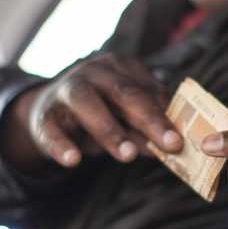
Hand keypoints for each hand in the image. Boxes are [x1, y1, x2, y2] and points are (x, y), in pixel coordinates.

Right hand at [2, 54, 181, 173]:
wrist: (48, 112)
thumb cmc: (100, 110)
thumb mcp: (125, 113)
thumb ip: (147, 124)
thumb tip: (174, 144)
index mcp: (119, 67)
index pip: (146, 90)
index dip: (165, 114)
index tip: (183, 139)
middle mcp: (93, 72)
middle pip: (123, 93)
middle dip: (149, 119)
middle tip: (170, 144)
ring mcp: (66, 90)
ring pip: (87, 104)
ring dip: (109, 130)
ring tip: (128, 155)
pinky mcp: (44, 115)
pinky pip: (51, 129)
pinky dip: (61, 145)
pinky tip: (73, 161)